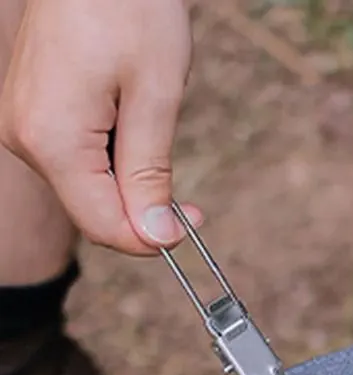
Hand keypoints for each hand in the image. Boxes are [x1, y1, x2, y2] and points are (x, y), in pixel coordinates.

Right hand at [0, 0, 200, 254]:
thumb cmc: (129, 8)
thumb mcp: (155, 97)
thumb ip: (150, 173)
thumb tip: (155, 236)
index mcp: (50, 140)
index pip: (104, 226)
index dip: (152, 239)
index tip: (194, 225)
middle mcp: (24, 138)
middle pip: (94, 212)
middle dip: (145, 214)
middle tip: (195, 205)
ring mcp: (23, 125)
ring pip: (88, 190)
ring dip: (132, 186)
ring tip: (157, 138)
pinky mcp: (32, 114)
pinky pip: (78, 161)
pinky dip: (114, 162)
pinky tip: (134, 127)